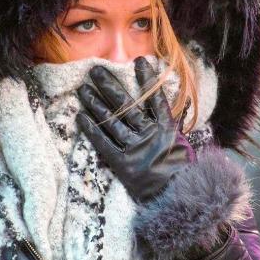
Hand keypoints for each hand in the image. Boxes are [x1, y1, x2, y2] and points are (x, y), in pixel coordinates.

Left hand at [76, 57, 193, 202]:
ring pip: (112, 120)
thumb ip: (169, 121)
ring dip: (95, 103)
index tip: (138, 61)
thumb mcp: (179, 141)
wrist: (176, 197)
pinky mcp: (123, 164)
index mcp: (167, 127)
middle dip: (109, 85)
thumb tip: (161, 100)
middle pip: (126, 104)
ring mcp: (136, 149)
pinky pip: (104, 142)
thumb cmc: (178, 168)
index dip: (147, 79)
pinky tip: (81, 116)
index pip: (155, 97)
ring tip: (82, 89)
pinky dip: (92, 129)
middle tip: (94, 70)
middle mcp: (151, 134)